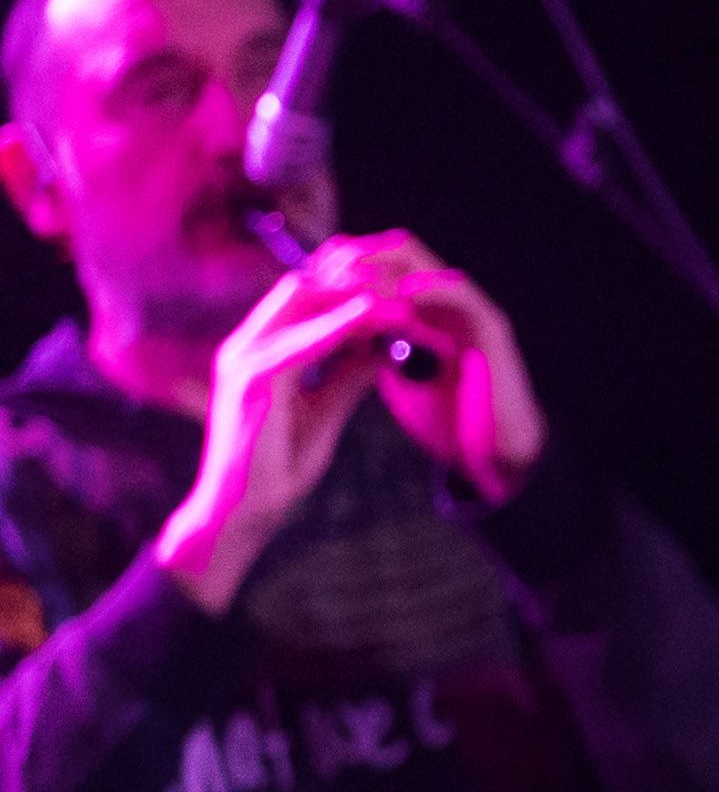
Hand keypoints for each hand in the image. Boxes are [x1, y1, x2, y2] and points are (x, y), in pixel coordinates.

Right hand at [151, 266, 398, 612]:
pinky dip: (335, 327)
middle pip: (300, 287)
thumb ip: (349, 375)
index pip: (304, 297)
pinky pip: (297, 343)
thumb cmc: (278, 465)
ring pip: (297, 302)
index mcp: (260, 350)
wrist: (243, 512)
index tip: (398, 287)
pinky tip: (370, 319)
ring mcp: (242, 361)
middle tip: (404, 282)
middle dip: (352, 279)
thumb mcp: (325, 412)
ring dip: (350, 295)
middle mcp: (245, 346)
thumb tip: (383, 344)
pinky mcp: (249, 383)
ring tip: (397, 293)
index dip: (350, 286)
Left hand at [301, 230, 546, 502]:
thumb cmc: (446, 418)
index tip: (306, 275)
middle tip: (324, 272)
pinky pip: (458, 294)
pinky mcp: (491, 326)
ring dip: (382, 265)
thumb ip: (373, 348)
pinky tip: (398, 293)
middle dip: (356, 255)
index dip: (342, 262)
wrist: (494, 451)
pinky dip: (426, 288)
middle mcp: (446, 300)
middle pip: (397, 249)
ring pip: (422, 263)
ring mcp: (470, 309)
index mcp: (423, 309)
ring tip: (348, 278)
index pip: (380, 262)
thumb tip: (337, 336)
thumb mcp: (397, 375)